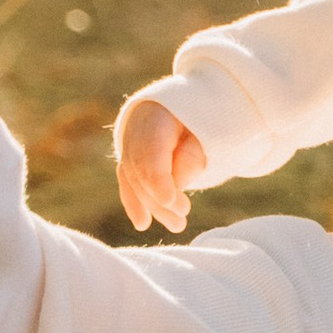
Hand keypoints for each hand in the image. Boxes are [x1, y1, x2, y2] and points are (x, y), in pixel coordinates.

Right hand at [115, 92, 204, 232]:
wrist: (179, 107)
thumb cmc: (198, 120)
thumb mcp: (205, 129)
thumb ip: (192, 155)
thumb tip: (176, 185)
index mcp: (154, 115)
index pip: (151, 150)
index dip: (158, 178)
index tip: (170, 200)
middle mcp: (134, 129)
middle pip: (142, 169)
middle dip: (159, 198)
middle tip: (183, 216)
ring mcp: (127, 145)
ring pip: (134, 180)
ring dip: (153, 206)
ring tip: (178, 225)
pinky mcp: (127, 161)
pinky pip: (127, 183)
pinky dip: (135, 204)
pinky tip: (142, 223)